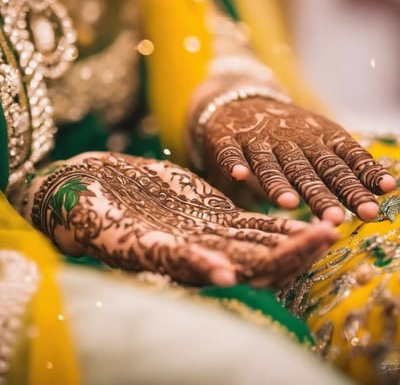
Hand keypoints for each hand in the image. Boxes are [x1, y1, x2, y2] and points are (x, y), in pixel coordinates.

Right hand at [25, 152, 337, 287]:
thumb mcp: (122, 233)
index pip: (234, 271)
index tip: (305, 247)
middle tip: (329, 235)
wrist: (88, 188)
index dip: (268, 263)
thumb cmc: (91, 214)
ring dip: (293, 236)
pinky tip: (301, 212)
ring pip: (259, 239)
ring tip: (329, 224)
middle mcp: (200, 252)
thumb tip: (223, 276)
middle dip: (293, 251)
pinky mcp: (209, 208)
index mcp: (181, 263)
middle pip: (256, 259)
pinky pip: (249, 217)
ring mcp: (207, 230)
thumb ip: (169, 255)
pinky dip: (275, 217)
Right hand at [204, 97, 395, 223]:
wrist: (243, 100)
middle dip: (323, 193)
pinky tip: (240, 175)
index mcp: (318, 138)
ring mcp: (257, 139)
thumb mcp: (321, 139)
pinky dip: (235, 162)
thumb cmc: (288, 129)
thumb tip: (386, 185)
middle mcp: (290, 138)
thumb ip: (347, 163)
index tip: (382, 192)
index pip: (343, 160)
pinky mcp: (228, 139)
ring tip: (289, 203)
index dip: (361, 177)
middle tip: (337, 218)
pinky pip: (231, 152)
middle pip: (308, 169)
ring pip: (269, 164)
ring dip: (278, 183)